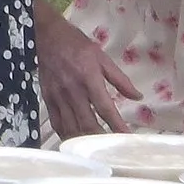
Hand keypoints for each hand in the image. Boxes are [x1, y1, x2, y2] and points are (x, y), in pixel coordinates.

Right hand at [34, 5, 138, 137]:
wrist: (46, 35)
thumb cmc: (77, 45)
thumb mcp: (102, 58)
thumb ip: (120, 80)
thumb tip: (138, 97)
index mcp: (89, 79)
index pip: (105, 109)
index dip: (117, 126)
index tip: (127, 137)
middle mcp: (73, 91)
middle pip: (87, 122)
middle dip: (101, 138)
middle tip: (112, 148)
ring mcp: (58, 95)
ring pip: (70, 126)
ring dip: (83, 140)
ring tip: (95, 149)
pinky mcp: (47, 97)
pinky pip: (56, 121)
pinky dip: (65, 133)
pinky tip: (74, 139)